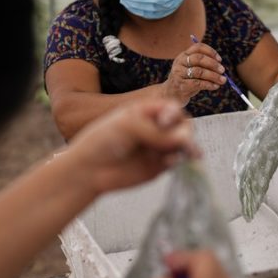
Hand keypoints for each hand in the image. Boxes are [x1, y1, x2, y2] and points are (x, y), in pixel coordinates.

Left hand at [61, 99, 199, 195]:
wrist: (88, 169)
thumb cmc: (103, 140)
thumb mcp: (129, 127)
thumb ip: (156, 132)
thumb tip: (184, 141)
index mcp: (148, 112)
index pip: (172, 109)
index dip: (174, 114)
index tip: (164, 121)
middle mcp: (157, 128)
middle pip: (183, 126)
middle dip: (185, 133)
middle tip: (182, 141)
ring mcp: (159, 148)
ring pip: (183, 145)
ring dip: (188, 148)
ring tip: (189, 153)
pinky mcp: (159, 167)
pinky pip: (176, 162)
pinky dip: (178, 162)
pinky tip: (171, 162)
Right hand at [162, 42, 227, 105]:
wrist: (171, 94)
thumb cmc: (186, 80)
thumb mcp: (192, 69)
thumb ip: (203, 65)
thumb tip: (221, 66)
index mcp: (183, 55)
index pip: (198, 47)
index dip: (210, 52)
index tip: (219, 59)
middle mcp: (180, 62)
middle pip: (199, 58)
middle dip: (213, 64)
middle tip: (222, 70)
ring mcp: (179, 74)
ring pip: (199, 71)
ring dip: (214, 76)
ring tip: (222, 80)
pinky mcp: (181, 85)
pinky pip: (198, 83)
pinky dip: (209, 84)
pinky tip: (215, 86)